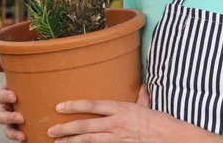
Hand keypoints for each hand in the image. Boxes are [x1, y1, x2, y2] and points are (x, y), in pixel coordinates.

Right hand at [0, 60, 25, 141]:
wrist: (44, 92)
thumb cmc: (30, 79)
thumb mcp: (19, 71)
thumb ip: (4, 65)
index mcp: (6, 94)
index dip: (4, 96)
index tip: (14, 96)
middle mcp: (7, 108)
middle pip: (0, 115)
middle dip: (8, 117)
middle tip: (20, 117)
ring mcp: (13, 119)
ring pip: (7, 128)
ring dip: (12, 132)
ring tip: (22, 135)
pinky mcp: (21, 128)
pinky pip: (17, 135)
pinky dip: (18, 138)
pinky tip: (26, 139)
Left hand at [47, 83, 176, 142]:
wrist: (171, 138)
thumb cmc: (161, 122)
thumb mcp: (148, 105)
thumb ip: (141, 97)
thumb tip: (142, 86)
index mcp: (122, 108)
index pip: (93, 105)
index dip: (75, 105)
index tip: (60, 106)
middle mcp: (116, 123)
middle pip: (85, 125)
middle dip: (66, 128)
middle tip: (51, 129)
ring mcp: (117, 138)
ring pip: (88, 140)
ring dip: (70, 141)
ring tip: (57, 142)